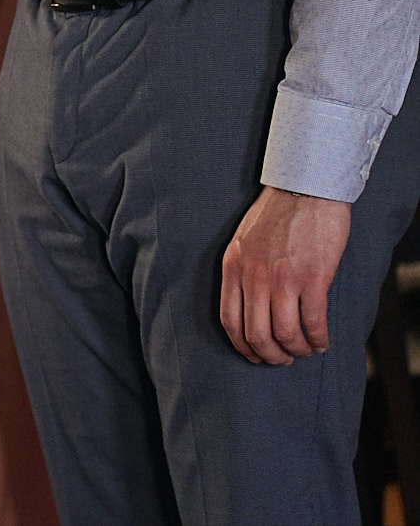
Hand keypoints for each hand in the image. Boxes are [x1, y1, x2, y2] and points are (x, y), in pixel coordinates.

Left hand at [221, 186, 352, 363]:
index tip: (254, 356)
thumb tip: (249, 307)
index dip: (242, 346)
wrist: (305, 190)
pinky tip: (321, 341)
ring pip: (285, 334)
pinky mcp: (313, 278)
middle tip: (282, 360)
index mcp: (233, 267)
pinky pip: (313, 322)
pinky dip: (318, 339)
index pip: (229, 320)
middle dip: (270, 356)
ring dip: (296, 351)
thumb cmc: (275, 216)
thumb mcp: (243, 242)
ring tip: (304, 350)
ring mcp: (283, 279)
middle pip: (256, 335)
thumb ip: (243, 272)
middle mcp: (254, 276)